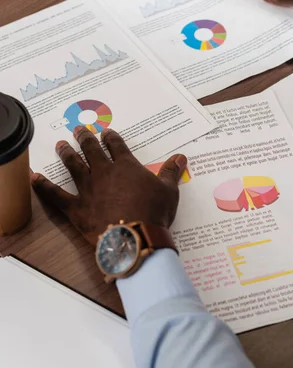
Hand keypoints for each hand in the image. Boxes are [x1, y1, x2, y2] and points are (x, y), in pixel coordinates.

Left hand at [31, 127, 186, 246]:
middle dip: (85, 138)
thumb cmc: (154, 213)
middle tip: (78, 130)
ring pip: (74, 166)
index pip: (117, 146)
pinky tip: (35, 177)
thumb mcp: (169, 191)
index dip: (111, 138)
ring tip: (61, 145)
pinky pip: (56, 195)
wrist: (135, 237)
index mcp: (126, 167)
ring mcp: (88, 189)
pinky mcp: (76, 208)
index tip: (106, 133)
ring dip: (67, 154)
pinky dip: (44, 186)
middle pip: (92, 150)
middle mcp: (104, 173)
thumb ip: (172, 172)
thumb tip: (181, 157)